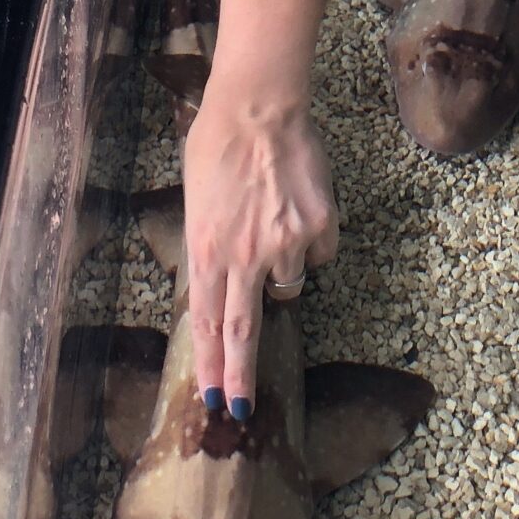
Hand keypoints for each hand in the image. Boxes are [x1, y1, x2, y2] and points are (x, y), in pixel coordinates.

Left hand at [181, 91, 337, 416]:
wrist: (259, 108)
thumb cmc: (217, 146)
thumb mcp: (198, 205)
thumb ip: (210, 249)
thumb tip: (223, 283)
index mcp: (206, 252)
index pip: (208, 323)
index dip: (212, 364)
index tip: (214, 397)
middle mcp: (244, 256)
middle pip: (243, 331)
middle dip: (241, 376)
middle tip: (241, 410)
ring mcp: (284, 244)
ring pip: (289, 284)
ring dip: (282, 269)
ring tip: (273, 223)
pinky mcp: (319, 226)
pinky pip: (320, 251)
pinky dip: (312, 238)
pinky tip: (299, 206)